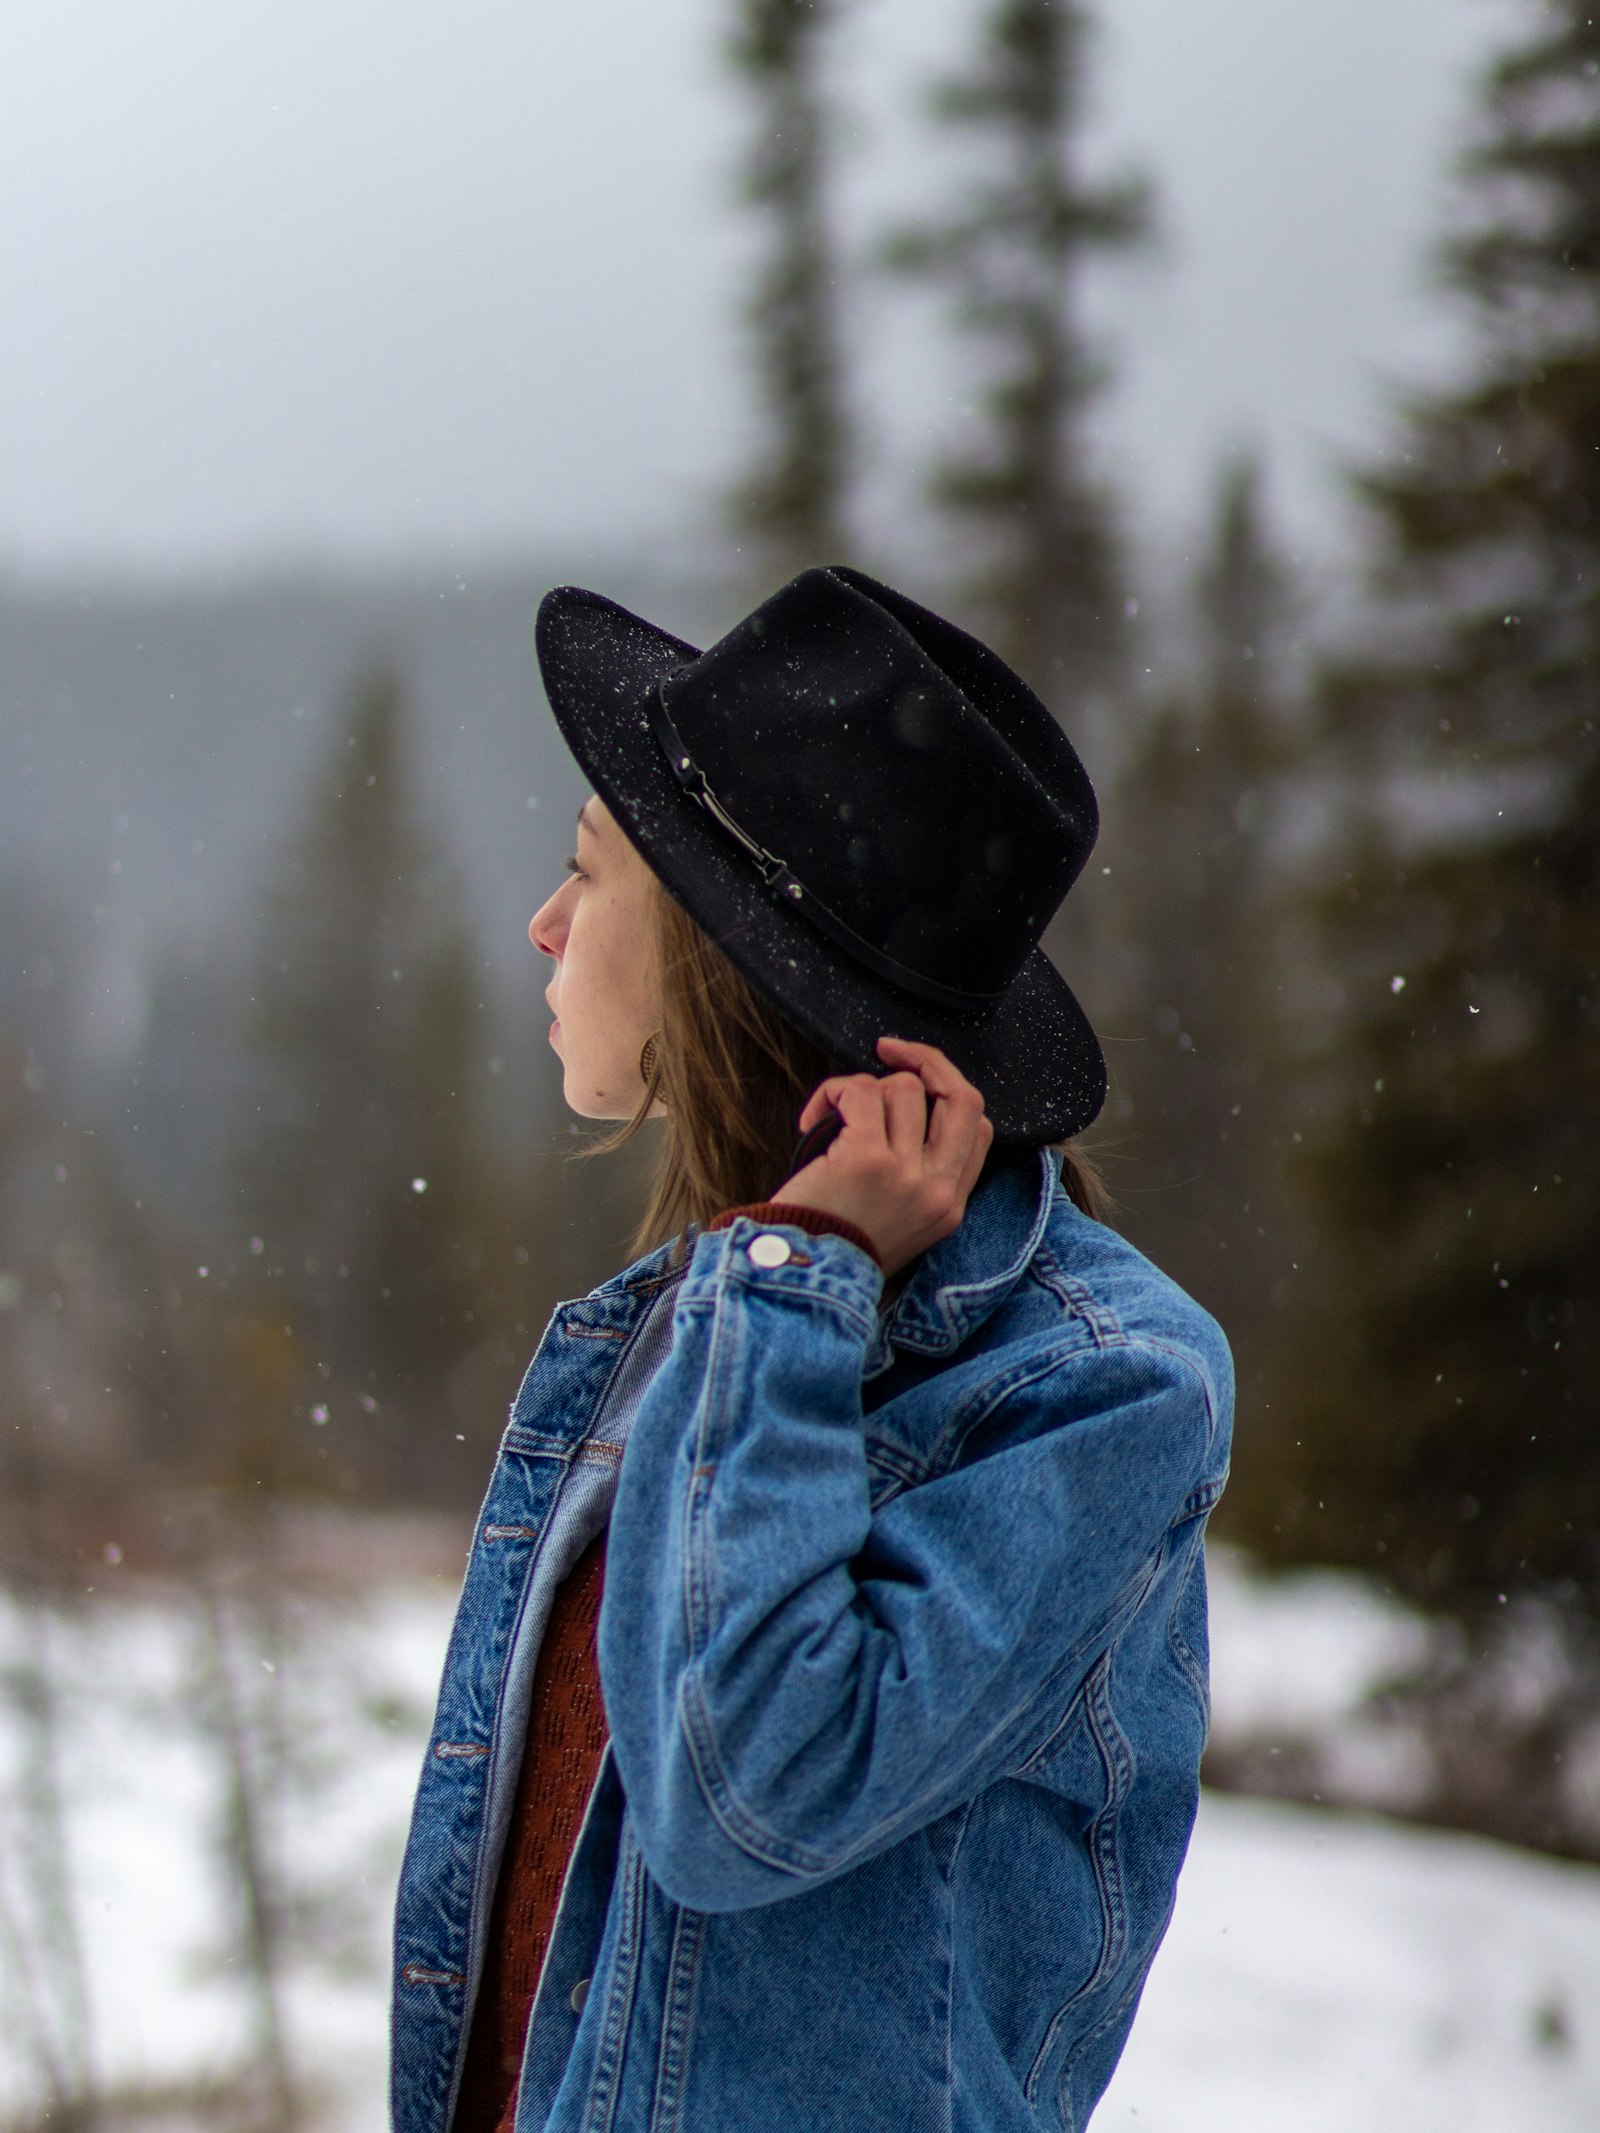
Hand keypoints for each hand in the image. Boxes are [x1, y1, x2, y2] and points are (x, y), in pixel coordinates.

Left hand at [777, 1036, 994, 1279]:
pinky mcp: (868, 1158)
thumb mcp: (901, 1222)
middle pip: (962, 1097)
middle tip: (889, 1050)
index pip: (979, 1128)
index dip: (950, 1091)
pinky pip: (860, 1092)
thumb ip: (918, 1175)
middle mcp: (937, 1188)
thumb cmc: (837, 1245)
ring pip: (903, 1088)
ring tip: (832, 1115)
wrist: (802, 1278)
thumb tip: (906, 1104)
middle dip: (926, 1060)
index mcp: (949, 1205)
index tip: (918, 1080)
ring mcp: (906, 1173)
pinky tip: (809, 1121)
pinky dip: (832, 1093)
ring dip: (861, 1087)